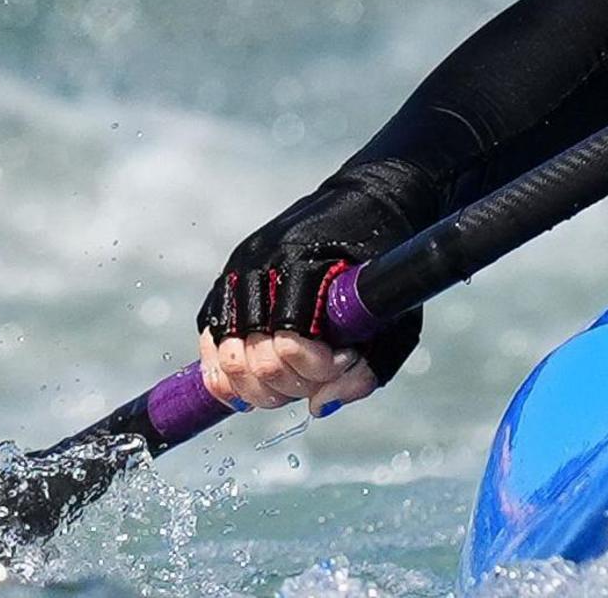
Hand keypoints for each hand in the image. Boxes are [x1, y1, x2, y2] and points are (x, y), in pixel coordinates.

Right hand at [193, 176, 425, 416]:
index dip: (316, 368)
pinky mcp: (228, 278)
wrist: (371, 201)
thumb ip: (369, 367)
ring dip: (256, 387)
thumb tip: (319, 407)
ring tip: (291, 384)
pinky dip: (226, 371)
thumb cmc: (386, 261)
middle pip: (254, 357)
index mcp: (306, 264)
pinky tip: (254, 382)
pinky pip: (209, 339)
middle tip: (318, 379)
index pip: (292, 340)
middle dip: (286, 385)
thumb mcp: (397, 314)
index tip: (344, 360)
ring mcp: (240, 269)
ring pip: (225, 355)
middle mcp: (263, 264)